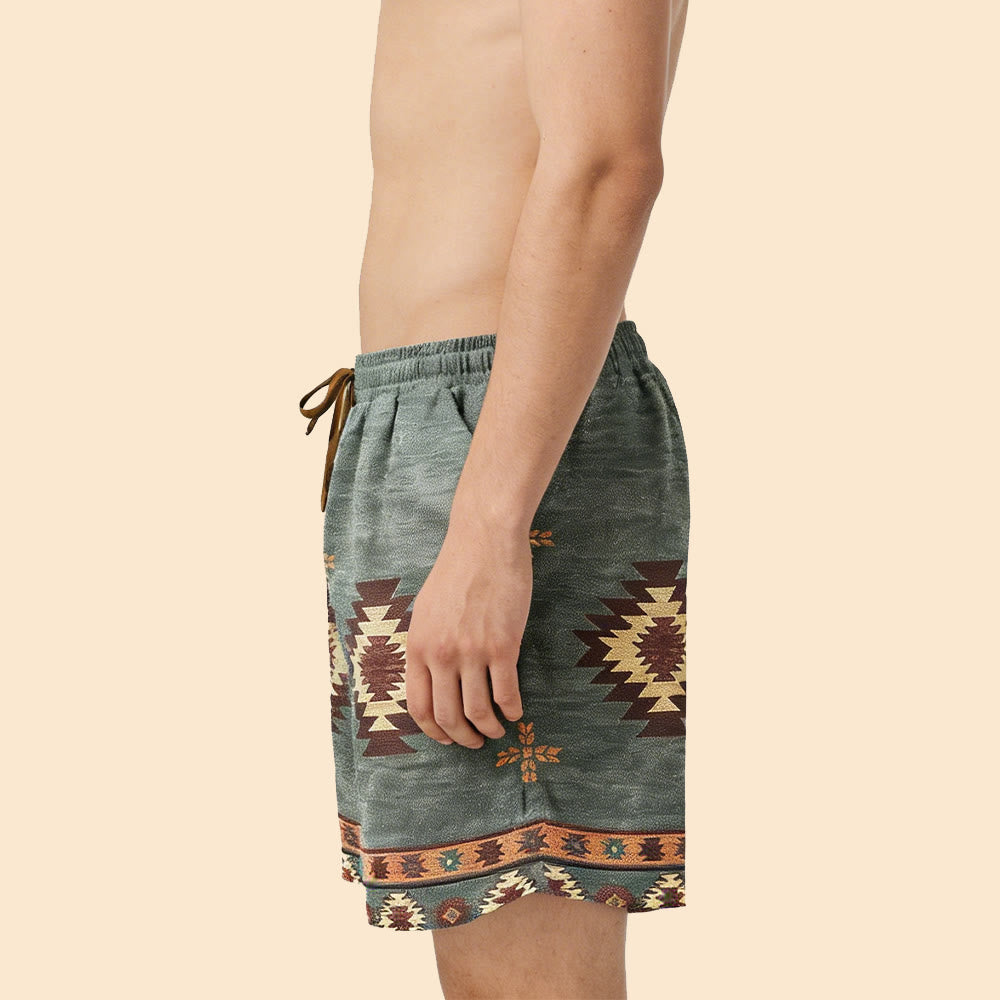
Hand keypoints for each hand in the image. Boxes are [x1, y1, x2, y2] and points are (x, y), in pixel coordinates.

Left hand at [405, 513, 529, 747]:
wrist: (484, 542)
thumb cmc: (456, 571)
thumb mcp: (425, 610)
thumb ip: (425, 646)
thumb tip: (430, 680)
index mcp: (417, 646)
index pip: (418, 706)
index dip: (433, 730)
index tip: (445, 738)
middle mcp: (441, 654)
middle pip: (449, 716)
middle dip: (462, 738)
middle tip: (475, 742)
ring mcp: (472, 652)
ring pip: (479, 711)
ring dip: (489, 729)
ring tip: (498, 730)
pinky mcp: (503, 646)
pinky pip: (506, 692)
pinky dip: (512, 709)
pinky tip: (516, 711)